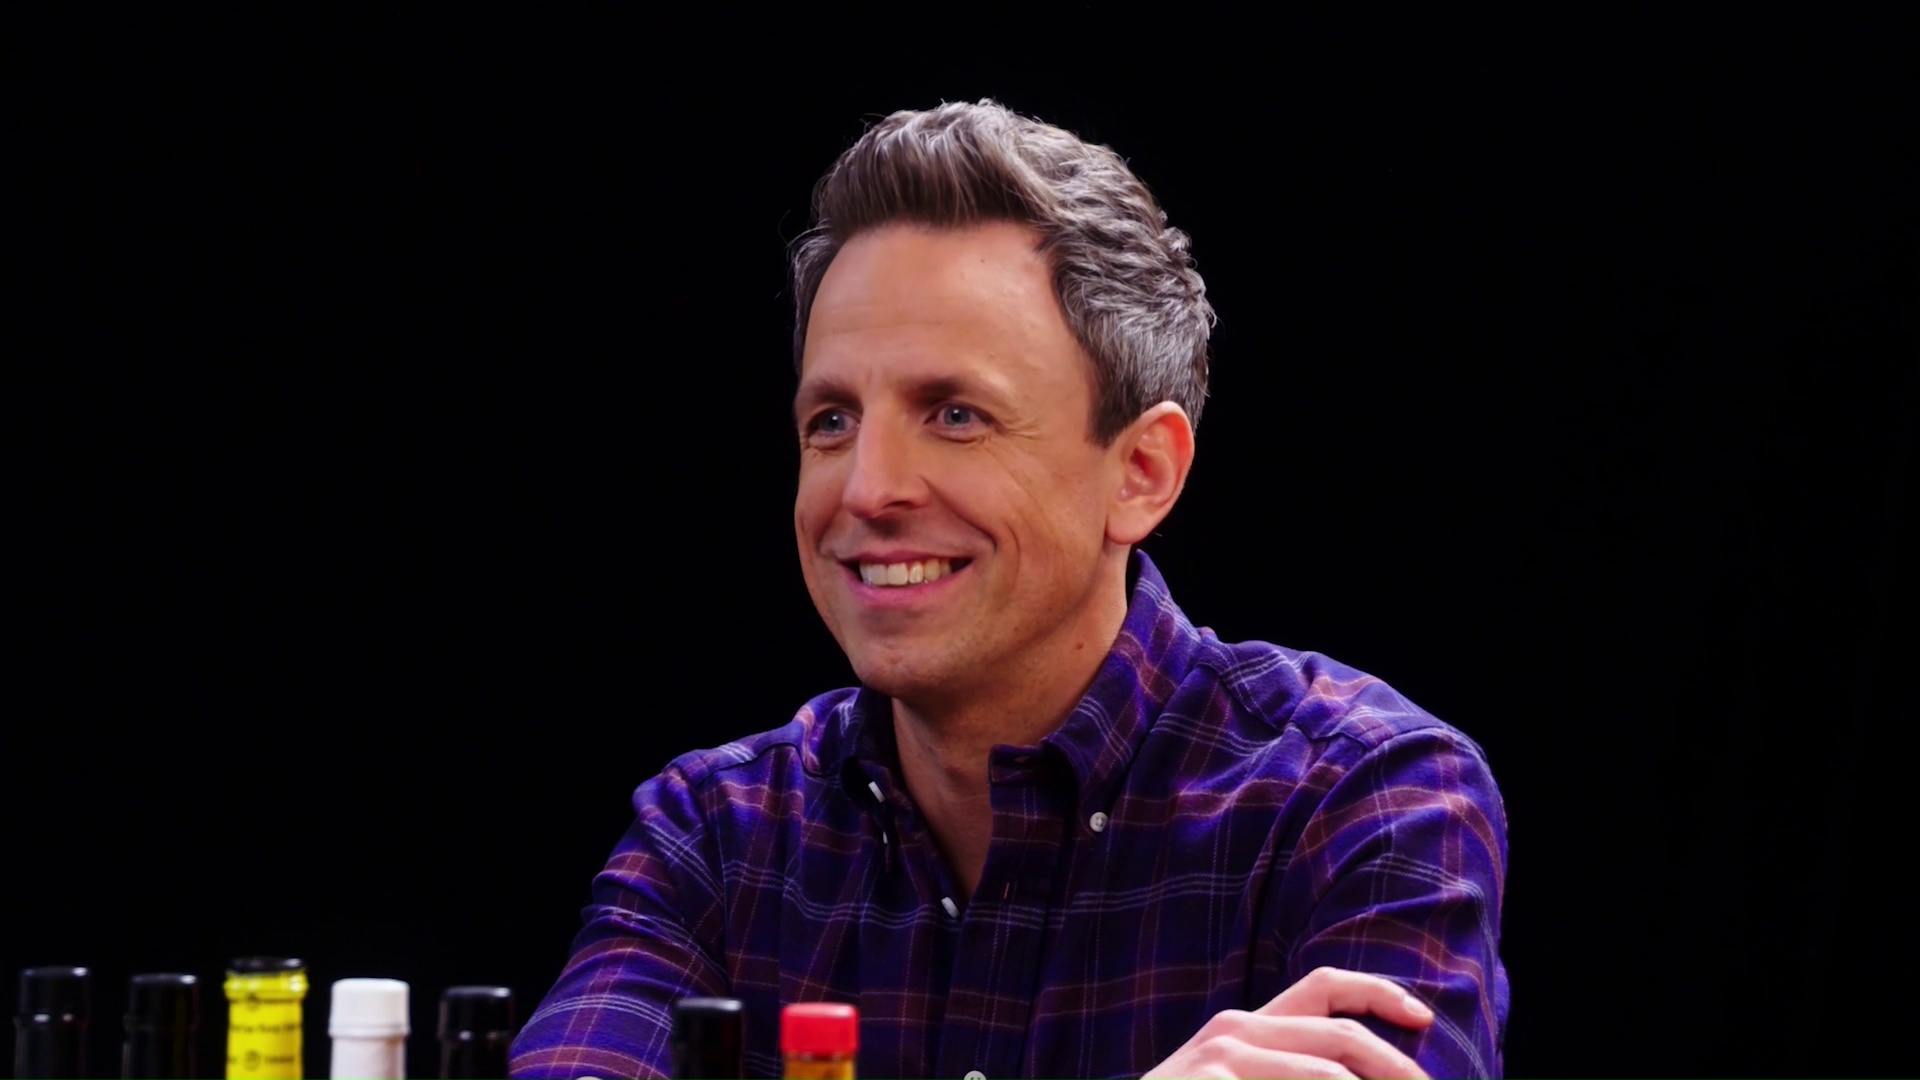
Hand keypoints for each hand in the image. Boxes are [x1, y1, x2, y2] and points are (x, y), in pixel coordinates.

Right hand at [1141, 967, 1433, 1078]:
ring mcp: (1222, 1059)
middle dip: (1398, 1065)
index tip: (1423, 1018)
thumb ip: (1287, 1066)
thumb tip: (1358, 1073)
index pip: (1324, 986)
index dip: (1379, 993)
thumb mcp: (1235, 1078)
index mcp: (1248, 1024)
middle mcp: (1236, 1030)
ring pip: (1327, 1073)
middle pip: (1341, 1034)